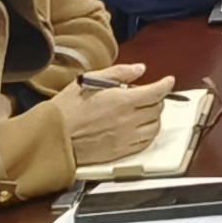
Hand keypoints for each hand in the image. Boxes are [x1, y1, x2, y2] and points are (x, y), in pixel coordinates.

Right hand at [61, 69, 177, 164]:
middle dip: (157, 100)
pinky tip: (138, 129)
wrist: (53, 137)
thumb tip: (140, 69)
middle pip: (158, 109)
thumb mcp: (90, 80)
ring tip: (143, 112)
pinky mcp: (121, 152)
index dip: (165, 85)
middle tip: (148, 96)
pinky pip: (144, 144)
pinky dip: (147, 134)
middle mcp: (129, 120)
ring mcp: (126, 138)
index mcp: (122, 100)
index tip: (168, 81)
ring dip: (153, 118)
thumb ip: (119, 73)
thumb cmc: (67, 108)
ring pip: (154, 128)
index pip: (156, 92)